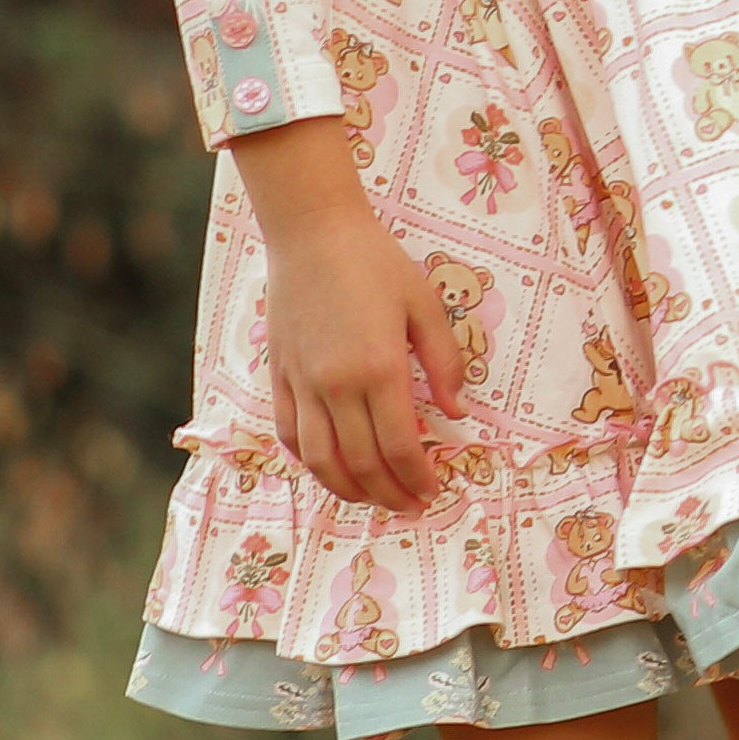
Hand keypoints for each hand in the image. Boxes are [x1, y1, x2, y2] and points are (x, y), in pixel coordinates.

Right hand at [229, 123, 472, 513]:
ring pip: (320, 459)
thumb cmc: (375, 262)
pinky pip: (289, 433)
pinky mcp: (280, 375)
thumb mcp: (425, 305)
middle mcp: (336, 385)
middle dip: (389, 493)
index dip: (417, 477)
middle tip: (410, 506)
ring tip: (373, 499)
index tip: (434, 491)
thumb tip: (459, 414)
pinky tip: (330, 469)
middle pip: (361, 462)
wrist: (312, 233)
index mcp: (379, 369)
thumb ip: (445, 363)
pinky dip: (310, 461)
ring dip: (348, 489)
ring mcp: (302, 383)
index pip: (399, 446)